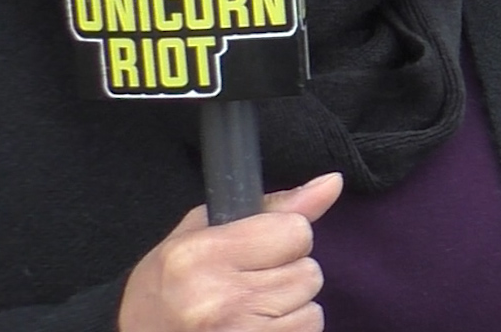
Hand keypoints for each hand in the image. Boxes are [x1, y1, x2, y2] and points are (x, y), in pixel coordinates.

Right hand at [118, 172, 342, 331]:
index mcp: (201, 255)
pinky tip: (255, 329)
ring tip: (248, 312)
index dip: (284, 237)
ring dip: (289, 309)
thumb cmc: (167, 287)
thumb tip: (333, 182)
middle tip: (247, 286)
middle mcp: (219, 298)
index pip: (296, 231)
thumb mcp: (201, 233)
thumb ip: (271, 207)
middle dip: (287, 275)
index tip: (258, 250)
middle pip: (309, 272)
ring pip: (312, 309)